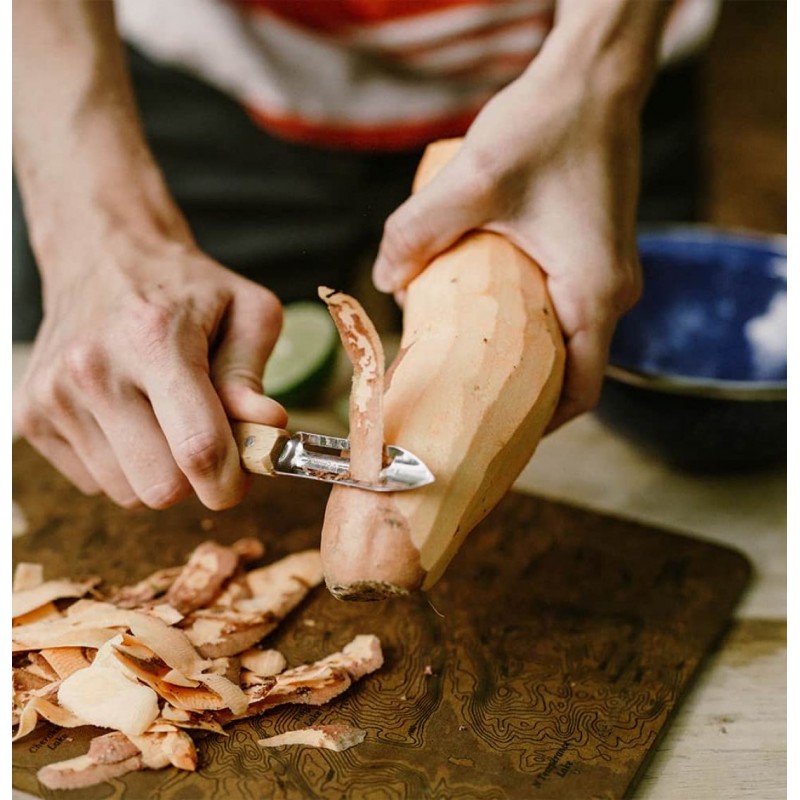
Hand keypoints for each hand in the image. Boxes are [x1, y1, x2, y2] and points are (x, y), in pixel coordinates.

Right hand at [13, 235, 286, 509]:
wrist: (102, 256)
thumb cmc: (186, 287)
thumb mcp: (245, 311)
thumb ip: (251, 374)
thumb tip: (266, 426)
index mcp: (153, 340)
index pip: (198, 447)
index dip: (230, 483)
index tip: (242, 481)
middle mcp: (93, 370)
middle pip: (160, 487)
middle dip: (195, 480)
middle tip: (207, 443)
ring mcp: (53, 395)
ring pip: (126, 493)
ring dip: (158, 473)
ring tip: (165, 419)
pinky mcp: (29, 416)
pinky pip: (93, 482)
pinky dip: (122, 466)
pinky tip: (129, 418)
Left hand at [372, 3, 666, 429]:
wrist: (594, 78)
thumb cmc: (550, 125)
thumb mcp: (473, 181)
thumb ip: (418, 233)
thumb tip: (384, 279)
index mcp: (595, 293)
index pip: (579, 392)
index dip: (539, 426)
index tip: (493, 439)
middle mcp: (613, 292)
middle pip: (572, 373)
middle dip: (525, 397)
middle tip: (471, 407)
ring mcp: (609, 273)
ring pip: (569, 342)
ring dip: (526, 360)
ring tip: (473, 368)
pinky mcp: (596, 253)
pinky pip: (567, 310)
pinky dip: (533, 328)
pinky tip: (488, 317)